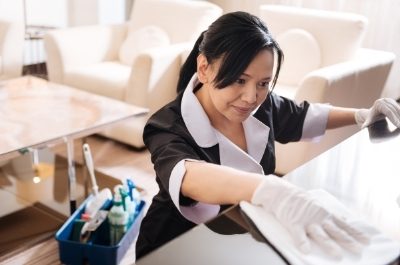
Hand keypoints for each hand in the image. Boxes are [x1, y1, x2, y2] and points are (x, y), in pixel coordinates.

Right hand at [251, 176, 369, 257]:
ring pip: (320, 234)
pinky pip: (298, 234)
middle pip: (335, 231)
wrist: (281, 192)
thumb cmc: (300, 200)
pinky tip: (306, 250)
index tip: (367, 241)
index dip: (356, 233)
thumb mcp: (318, 204)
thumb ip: (330, 214)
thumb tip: (345, 220)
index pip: (344, 225)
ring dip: (329, 245)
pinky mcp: (293, 223)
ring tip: (337, 254)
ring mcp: (306, 221)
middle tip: (358, 250)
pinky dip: (302, 242)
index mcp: (325, 214)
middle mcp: (318, 218)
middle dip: (348, 241)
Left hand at [355, 98, 399, 128]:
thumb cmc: (370, 117)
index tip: (398, 125)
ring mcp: (389, 100)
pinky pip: (398, 107)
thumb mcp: (369, 120)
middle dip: (399, 118)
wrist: (371, 112)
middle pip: (394, 110)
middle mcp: (384, 100)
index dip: (394, 119)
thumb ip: (366, 123)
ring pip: (397, 108)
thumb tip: (363, 128)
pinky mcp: (392, 101)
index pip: (388, 112)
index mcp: (378, 104)